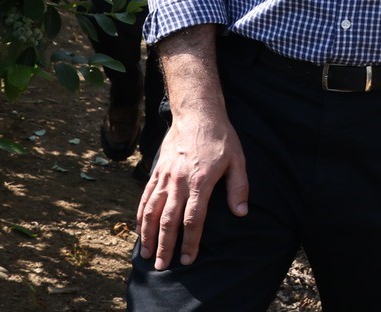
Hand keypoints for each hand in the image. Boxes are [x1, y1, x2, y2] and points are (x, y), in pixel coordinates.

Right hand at [136, 103, 246, 268]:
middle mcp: (178, 182)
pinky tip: (139, 229)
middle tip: (162, 266)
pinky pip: (145, 197)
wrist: (197, 113)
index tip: (188, 259)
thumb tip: (240, 213)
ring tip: (147, 254)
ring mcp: (164, 177)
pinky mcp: (156, 171)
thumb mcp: (237, 160)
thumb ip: (238, 188)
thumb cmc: (220, 137)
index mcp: (200, 181)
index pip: (193, 219)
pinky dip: (140, 215)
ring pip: (152, 211)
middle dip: (165, 246)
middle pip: (168, 220)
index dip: (190, 241)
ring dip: (148, 235)